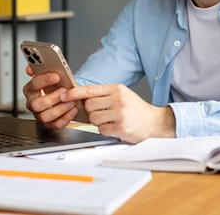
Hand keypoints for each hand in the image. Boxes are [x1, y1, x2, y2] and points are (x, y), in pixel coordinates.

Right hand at [22, 66, 78, 128]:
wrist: (63, 96)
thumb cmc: (54, 85)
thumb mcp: (49, 74)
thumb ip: (40, 69)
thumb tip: (30, 69)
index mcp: (30, 90)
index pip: (33, 85)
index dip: (44, 80)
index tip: (56, 76)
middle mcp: (33, 104)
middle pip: (36, 104)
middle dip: (51, 98)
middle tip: (64, 91)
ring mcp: (40, 115)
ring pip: (45, 116)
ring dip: (60, 109)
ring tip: (71, 101)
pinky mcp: (49, 124)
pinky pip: (56, 124)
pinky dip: (66, 118)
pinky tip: (73, 109)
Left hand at [60, 83, 175, 143]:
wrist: (155, 122)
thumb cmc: (136, 109)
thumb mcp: (122, 95)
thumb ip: (104, 94)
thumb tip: (81, 97)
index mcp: (117, 89)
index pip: (90, 89)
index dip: (74, 93)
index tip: (64, 95)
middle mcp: (118, 99)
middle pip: (89, 106)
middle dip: (91, 112)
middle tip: (102, 113)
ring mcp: (120, 113)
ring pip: (93, 119)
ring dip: (98, 122)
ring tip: (111, 120)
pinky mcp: (121, 127)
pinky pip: (101, 130)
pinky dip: (106, 130)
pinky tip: (115, 127)